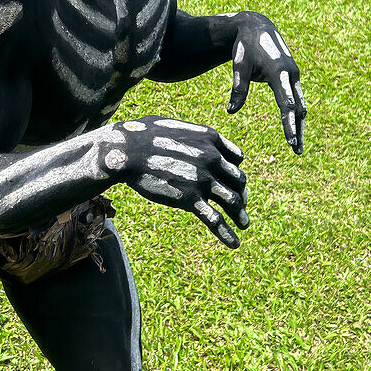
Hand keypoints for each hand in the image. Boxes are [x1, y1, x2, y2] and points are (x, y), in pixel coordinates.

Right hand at [114, 115, 247, 247]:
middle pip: (239, 181)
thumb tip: (183, 138)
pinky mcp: (190, 199)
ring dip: (240, 215)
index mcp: (210, 139)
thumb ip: (188, 134)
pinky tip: (234, 243)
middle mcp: (213, 158)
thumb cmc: (142, 134)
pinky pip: (215, 219)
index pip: (237, 159)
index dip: (235, 171)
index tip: (232, 182)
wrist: (127, 150)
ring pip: (233, 201)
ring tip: (244, 225)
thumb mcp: (173, 126)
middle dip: (241, 194)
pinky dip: (227, 233)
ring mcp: (203, 179)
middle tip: (240, 205)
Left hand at [228, 13, 305, 153]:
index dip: (289, 124)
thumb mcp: (238, 66)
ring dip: (299, 123)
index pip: (287, 105)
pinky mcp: (291, 74)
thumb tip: (231, 112)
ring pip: (300, 103)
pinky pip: (296, 96)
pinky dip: (296, 112)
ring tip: (297, 144)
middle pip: (298, 107)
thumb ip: (238, 89)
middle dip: (298, 129)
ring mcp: (293, 74)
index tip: (291, 142)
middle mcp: (291, 73)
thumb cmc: (244, 47)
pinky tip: (294, 125)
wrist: (255, 26)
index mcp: (279, 72)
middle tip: (297, 151)